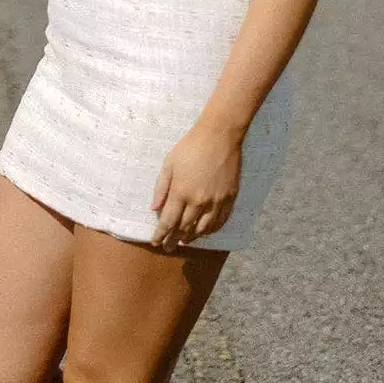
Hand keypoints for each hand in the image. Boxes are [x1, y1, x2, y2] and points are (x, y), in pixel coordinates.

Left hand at [149, 121, 242, 251]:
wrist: (219, 135)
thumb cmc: (190, 146)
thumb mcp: (169, 163)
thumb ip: (161, 187)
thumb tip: (154, 208)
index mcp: (181, 192)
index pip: (168, 221)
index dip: (161, 234)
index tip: (156, 242)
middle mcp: (198, 201)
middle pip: (184, 228)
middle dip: (174, 239)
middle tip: (168, 247)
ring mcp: (216, 201)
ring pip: (203, 229)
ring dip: (192, 237)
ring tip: (184, 240)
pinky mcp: (229, 198)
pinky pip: (220, 221)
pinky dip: (212, 230)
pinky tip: (205, 231)